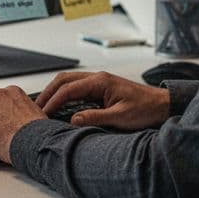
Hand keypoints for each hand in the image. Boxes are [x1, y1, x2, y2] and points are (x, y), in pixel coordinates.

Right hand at [35, 71, 170, 130]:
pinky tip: (61, 105)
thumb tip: (73, 120)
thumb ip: (95, 117)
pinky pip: (77, 87)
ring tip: (44, 107)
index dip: (53, 101)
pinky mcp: (101, 88)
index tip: (42, 113)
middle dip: (48, 93)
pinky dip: (65, 94)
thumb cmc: (145, 109)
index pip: (68, 89)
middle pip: (64, 80)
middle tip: (36, 108)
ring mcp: (99, 82)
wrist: (162, 105)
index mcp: (100, 81)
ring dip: (55, 92)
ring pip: (69, 82)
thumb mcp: (120, 117)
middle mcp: (97, 78)